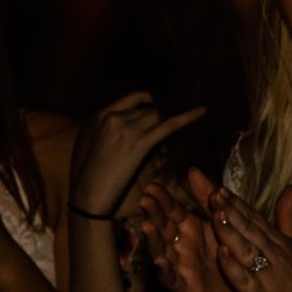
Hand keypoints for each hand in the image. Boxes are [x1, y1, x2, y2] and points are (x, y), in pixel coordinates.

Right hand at [71, 92, 204, 214]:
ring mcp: (127, 128)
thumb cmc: (89, 173)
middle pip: (149, 106)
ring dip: (169, 123)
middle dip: (162, 115)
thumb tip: (127, 122)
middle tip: (170, 127)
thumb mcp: (91, 142)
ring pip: (159, 114)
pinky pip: (168, 124)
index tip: (162, 104)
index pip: (134, 97)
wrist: (90, 193)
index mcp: (100, 115)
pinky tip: (202, 112)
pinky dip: (187, 117)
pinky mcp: (140, 142)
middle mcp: (114, 116)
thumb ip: (107, 127)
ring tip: (175, 135)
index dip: (151, 99)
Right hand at [137, 169, 241, 291]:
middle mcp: (179, 245)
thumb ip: (207, 198)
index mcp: (188, 228)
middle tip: (144, 201)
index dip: (162, 199)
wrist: (245, 287)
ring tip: (147, 226)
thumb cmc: (229, 252)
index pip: (171, 210)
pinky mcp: (184, 286)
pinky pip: (171, 279)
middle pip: (162, 227)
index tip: (152, 187)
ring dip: (153, 239)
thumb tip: (193, 170)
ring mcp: (179, 265)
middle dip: (152, 214)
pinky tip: (160, 262)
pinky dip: (164, 271)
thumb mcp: (219, 221)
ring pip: (161, 250)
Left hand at [206, 184, 291, 291]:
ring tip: (215, 214)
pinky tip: (220, 254)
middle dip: (231, 211)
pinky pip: (245, 280)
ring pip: (246, 250)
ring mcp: (267, 275)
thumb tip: (291, 186)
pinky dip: (233, 267)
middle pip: (249, 230)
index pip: (255, 219)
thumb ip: (289, 217)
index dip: (238, 204)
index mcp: (279, 243)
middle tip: (212, 193)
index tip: (219, 188)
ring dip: (230, 232)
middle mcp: (273, 255)